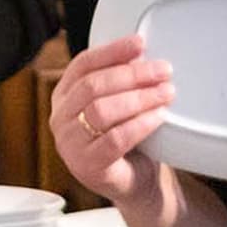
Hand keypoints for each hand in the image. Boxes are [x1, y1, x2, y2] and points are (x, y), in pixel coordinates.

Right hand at [47, 34, 175, 203]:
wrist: (135, 183)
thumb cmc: (128, 141)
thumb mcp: (121, 104)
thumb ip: (122, 81)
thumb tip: (142, 53)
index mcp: (65, 96)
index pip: (83, 64)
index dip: (112, 51)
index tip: (140, 43)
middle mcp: (61, 119)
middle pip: (93, 86)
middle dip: (132, 74)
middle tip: (163, 70)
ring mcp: (70, 145)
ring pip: (102, 111)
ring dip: (139, 98)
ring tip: (166, 93)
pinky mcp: (87, 166)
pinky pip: (114, 139)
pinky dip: (140, 124)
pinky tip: (158, 117)